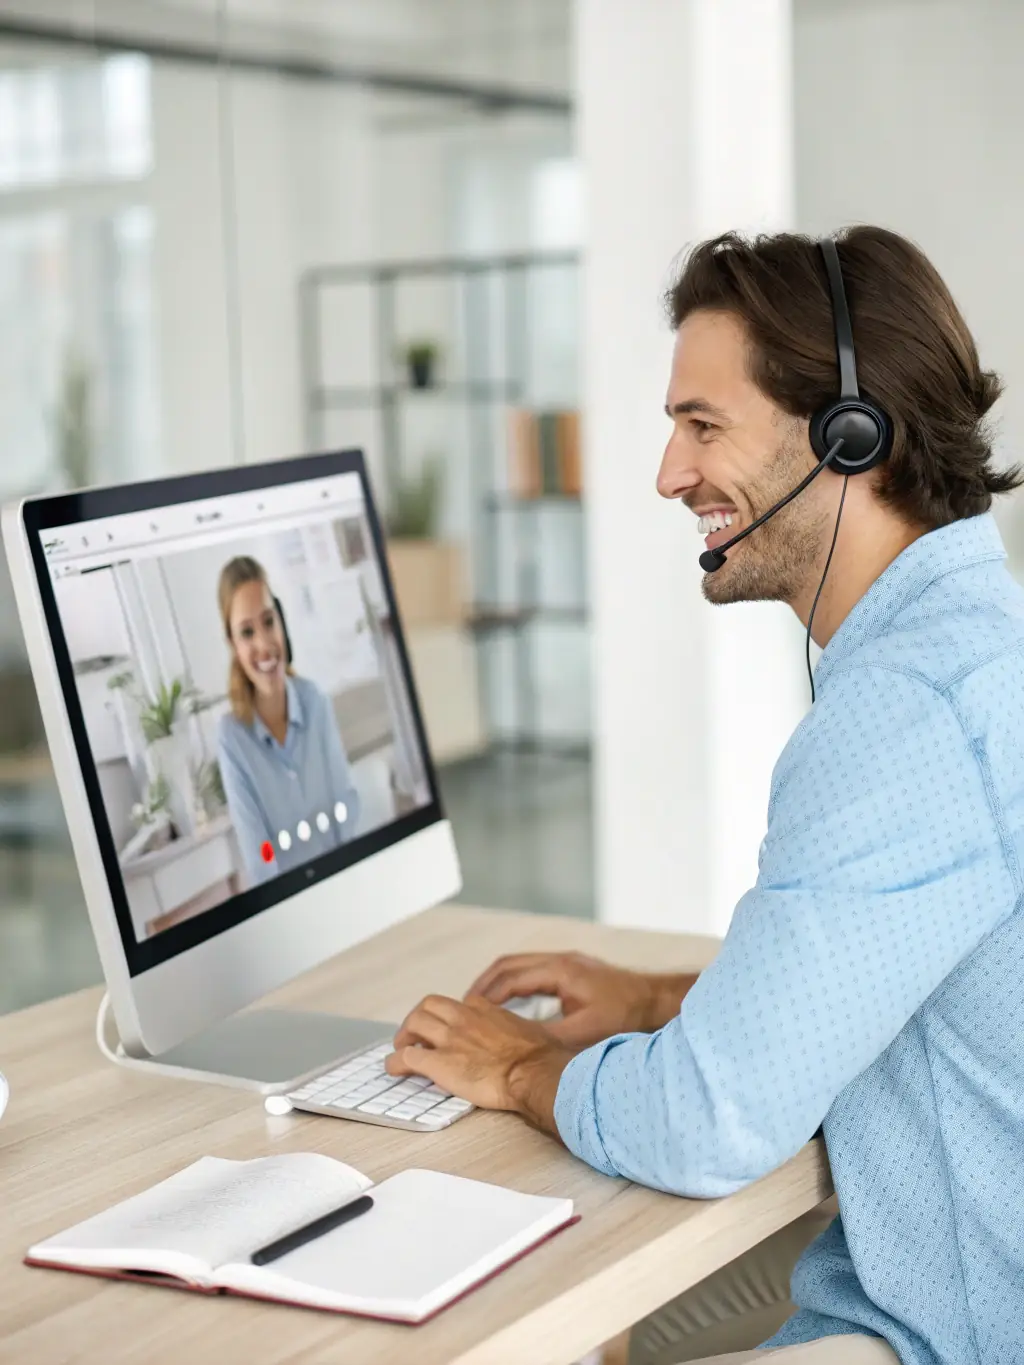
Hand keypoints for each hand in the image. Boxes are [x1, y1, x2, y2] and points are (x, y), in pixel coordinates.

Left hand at [384, 994, 573, 1133]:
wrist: (533, 1073)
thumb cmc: (540, 1057)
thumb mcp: (531, 1031)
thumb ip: (519, 1031)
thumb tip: (530, 1041)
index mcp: (484, 1010)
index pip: (459, 1004)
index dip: (449, 1016)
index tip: (449, 1027)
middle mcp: (463, 1018)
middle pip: (428, 1005)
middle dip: (418, 1018)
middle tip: (415, 1034)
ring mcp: (448, 1038)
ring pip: (413, 1023)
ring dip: (404, 1036)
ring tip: (402, 1048)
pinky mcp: (438, 1063)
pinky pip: (406, 1058)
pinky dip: (395, 1062)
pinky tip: (393, 1068)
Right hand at [466, 952, 697, 1048]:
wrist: (657, 1001)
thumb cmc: (626, 1015)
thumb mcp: (585, 1034)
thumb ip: (549, 1039)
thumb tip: (516, 1049)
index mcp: (560, 971)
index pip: (510, 978)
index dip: (485, 995)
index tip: (466, 1010)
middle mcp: (561, 960)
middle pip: (509, 965)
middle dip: (484, 984)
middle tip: (464, 1005)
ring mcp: (567, 962)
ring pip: (520, 965)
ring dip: (498, 982)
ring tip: (479, 1004)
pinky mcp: (574, 969)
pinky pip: (533, 970)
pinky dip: (515, 983)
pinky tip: (511, 1003)